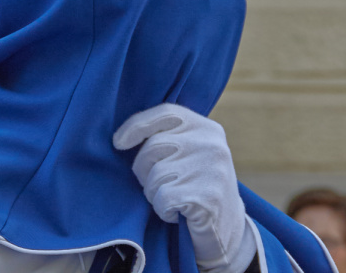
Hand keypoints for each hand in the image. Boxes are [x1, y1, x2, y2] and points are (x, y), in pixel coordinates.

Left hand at [113, 103, 254, 271]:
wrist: (227, 231)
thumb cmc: (196, 188)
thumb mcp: (190, 153)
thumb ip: (168, 137)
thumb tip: (122, 135)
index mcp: (207, 128)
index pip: (165, 113)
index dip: (136, 125)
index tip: (118, 142)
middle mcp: (211, 144)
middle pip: (153, 146)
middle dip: (144, 169)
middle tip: (158, 185)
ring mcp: (211, 169)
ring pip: (155, 175)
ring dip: (154, 193)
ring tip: (174, 199)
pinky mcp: (207, 197)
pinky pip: (163, 198)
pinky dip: (163, 210)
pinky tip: (178, 213)